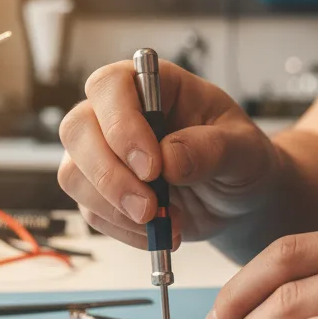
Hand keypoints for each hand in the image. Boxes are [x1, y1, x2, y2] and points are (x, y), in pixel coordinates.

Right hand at [57, 61, 279, 248]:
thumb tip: (170, 159)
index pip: (110, 86)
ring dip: (113, 207)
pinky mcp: (99, 191)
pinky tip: (159, 233)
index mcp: (151, 86)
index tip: (151, 167)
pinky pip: (90, 211)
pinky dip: (123, 230)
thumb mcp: (244, 150)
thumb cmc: (240, 159)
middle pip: (77, 129)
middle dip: (109, 175)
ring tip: (164, 223)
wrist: (238, 198)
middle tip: (149, 208)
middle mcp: (116, 114)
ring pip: (73, 174)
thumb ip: (212, 149)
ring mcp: (101, 152)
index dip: (121, 124)